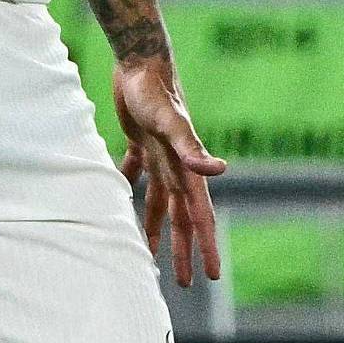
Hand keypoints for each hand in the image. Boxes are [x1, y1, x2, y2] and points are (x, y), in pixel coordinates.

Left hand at [112, 55, 226, 285]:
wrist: (140, 60)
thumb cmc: (155, 91)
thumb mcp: (173, 122)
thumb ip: (193, 148)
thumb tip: (220, 171)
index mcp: (187, 168)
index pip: (201, 215)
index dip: (206, 245)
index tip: (212, 275)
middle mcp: (176, 166)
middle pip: (182, 217)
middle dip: (185, 248)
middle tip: (183, 282)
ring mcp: (159, 155)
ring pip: (161, 202)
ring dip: (159, 229)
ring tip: (152, 257)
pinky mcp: (140, 142)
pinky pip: (137, 174)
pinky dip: (133, 190)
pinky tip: (123, 205)